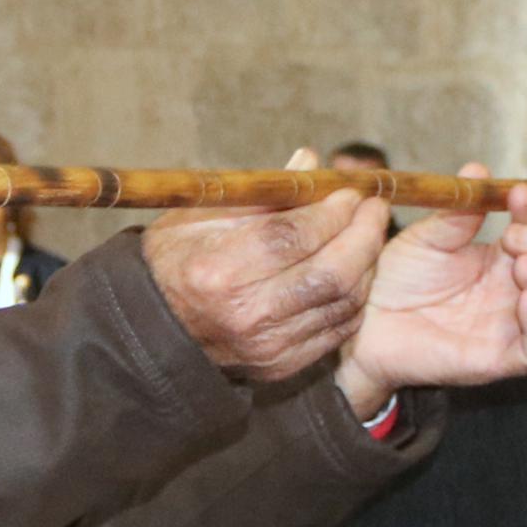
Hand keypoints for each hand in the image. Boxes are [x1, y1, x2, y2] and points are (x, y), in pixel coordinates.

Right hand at [142, 188, 383, 381]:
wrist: (154, 328)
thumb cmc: (176, 261)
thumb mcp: (202, 215)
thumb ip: (261, 193)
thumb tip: (311, 161)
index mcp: (219, 270)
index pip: (293, 236)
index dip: (331, 211)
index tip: (348, 192)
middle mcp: (246, 314)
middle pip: (330, 273)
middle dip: (363, 235)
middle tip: (373, 209)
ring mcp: (267, 346)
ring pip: (343, 302)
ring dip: (366, 264)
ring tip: (367, 235)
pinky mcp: (281, 365)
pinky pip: (338, 329)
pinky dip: (355, 297)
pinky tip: (355, 272)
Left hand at [334, 171, 526, 417]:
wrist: (365, 323)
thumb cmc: (397, 281)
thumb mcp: (427, 238)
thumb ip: (458, 212)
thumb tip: (480, 170)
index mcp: (506, 260)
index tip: (519, 194)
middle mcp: (518, 294)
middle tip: (514, 238)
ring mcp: (513, 328)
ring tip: (522, 266)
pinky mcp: (501, 360)